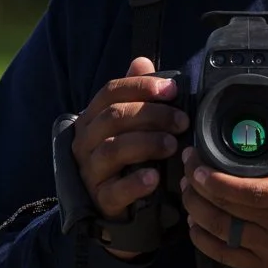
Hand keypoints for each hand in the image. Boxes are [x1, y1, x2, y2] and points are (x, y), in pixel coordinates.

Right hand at [71, 58, 188, 231]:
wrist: (110, 206)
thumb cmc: (123, 159)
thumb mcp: (127, 125)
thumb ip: (134, 95)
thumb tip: (141, 61)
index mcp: (92, 118)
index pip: (111, 93)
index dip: (141, 87)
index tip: (171, 90)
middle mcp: (86, 142)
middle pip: (115, 118)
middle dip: (152, 115)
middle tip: (182, 121)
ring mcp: (91, 171)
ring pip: (114, 149)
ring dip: (147, 143)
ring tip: (172, 145)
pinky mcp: (100, 199)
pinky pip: (115, 189)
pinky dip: (135, 182)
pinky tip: (154, 179)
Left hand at [180, 90, 267, 267]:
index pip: (246, 191)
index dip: (214, 179)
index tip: (196, 163)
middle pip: (225, 211)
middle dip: (198, 188)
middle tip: (187, 168)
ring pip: (222, 234)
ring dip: (198, 213)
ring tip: (188, 192)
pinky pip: (229, 258)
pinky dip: (207, 243)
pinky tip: (197, 227)